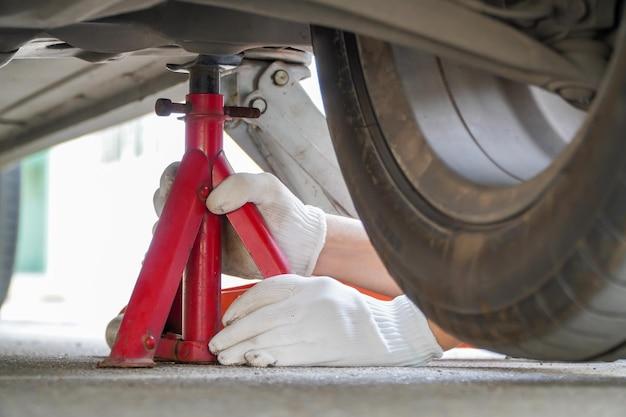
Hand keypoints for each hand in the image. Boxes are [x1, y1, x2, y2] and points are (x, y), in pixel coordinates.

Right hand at [153, 163, 326, 278]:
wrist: (299, 248)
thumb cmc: (285, 212)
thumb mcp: (268, 188)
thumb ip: (242, 184)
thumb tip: (211, 201)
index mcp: (216, 183)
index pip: (183, 173)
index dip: (176, 175)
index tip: (181, 182)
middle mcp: (204, 205)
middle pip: (168, 198)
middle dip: (166, 201)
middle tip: (183, 209)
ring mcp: (202, 230)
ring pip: (169, 225)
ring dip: (169, 227)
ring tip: (188, 230)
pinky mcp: (204, 255)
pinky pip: (179, 252)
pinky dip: (171, 251)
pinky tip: (177, 250)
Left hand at [209, 274, 442, 366]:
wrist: (386, 332)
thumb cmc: (350, 310)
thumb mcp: (322, 290)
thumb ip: (291, 295)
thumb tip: (251, 312)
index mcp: (311, 285)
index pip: (266, 291)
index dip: (241, 306)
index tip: (227, 320)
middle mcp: (312, 304)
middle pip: (262, 319)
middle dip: (234, 334)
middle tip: (216, 345)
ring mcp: (318, 328)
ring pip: (270, 339)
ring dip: (243, 350)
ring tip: (226, 358)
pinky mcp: (324, 352)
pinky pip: (288, 356)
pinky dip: (266, 359)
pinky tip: (252, 361)